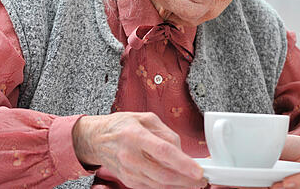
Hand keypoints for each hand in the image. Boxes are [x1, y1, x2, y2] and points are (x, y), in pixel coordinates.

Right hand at [72, 112, 207, 188]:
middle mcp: (131, 156)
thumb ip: (166, 133)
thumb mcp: (146, 118)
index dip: (183, 163)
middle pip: (163, 174)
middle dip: (187, 181)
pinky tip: (178, 183)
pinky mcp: (129, 181)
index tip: (198, 170)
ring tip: (194, 182)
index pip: (164, 152)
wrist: (96, 139)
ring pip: (159, 185)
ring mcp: (129, 172)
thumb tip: (181, 149)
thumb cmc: (121, 126)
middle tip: (202, 180)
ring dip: (179, 186)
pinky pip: (151, 187)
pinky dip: (167, 187)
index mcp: (136, 136)